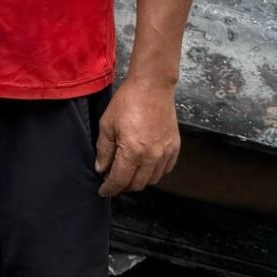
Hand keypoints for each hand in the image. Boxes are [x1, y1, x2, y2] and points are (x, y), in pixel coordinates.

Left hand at [96, 75, 180, 196]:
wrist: (152, 86)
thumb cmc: (128, 101)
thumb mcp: (107, 124)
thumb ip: (104, 150)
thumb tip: (102, 168)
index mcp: (133, 152)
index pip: (120, 180)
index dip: (110, 188)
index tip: (103, 190)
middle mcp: (152, 156)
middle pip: (137, 184)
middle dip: (123, 186)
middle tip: (113, 180)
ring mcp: (166, 152)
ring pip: (152, 180)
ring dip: (139, 180)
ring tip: (128, 172)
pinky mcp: (174, 147)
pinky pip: (165, 169)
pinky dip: (154, 172)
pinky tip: (145, 165)